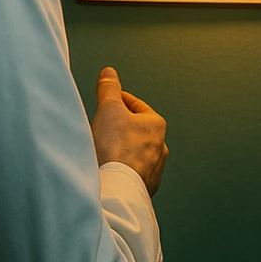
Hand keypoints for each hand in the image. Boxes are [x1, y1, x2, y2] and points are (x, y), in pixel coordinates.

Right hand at [90, 66, 168, 196]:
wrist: (115, 188)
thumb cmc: (115, 149)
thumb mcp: (109, 109)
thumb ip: (109, 89)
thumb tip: (109, 73)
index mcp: (156, 125)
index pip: (135, 105)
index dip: (118, 100)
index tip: (106, 100)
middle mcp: (160, 147)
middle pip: (135, 129)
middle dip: (118, 126)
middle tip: (101, 125)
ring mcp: (153, 169)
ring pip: (134, 152)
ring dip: (120, 148)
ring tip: (102, 149)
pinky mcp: (144, 187)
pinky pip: (131, 171)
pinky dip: (120, 167)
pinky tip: (107, 168)